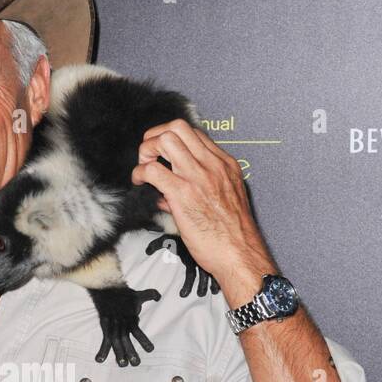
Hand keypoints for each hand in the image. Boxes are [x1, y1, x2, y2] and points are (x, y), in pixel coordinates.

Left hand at [131, 119, 273, 286]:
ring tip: (143, 167)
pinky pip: (153, 170)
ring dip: (146, 150)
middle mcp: (212, 165)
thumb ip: (199, 189)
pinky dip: (140, 173)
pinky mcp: (183, 194)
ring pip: (165, 140)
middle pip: (178, 127)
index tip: (162, 153)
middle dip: (156, 136)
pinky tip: (140, 183)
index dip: (172, 138)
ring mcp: (198, 177)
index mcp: (225, 165)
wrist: (241, 254)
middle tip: (148, 155)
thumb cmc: (233, 235)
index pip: (195, 133)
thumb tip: (167, 192)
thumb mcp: (225, 201)